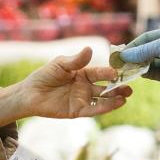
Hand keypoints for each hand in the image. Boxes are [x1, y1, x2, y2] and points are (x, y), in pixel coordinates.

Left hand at [0, 47, 130, 121]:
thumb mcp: (60, 64)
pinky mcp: (78, 111)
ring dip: (115, 97)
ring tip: (127, 95)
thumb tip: (89, 49)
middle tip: (130, 85)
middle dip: (118, 86)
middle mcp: (85, 87)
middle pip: (105, 87)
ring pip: (103, 99)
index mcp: (83, 73)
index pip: (100, 72)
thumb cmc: (44, 76)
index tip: (119, 71)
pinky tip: (116, 103)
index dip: (110, 72)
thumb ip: (76, 60)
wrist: (30, 94)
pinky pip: (94, 110)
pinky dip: (106, 107)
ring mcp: (83, 99)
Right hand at [117, 27, 159, 91]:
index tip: (122, 50)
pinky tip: (134, 72)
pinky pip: (150, 73)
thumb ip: (141, 51)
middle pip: (145, 51)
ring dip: (136, 65)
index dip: (134, 44)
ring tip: (123, 67)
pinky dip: (142, 72)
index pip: (146, 38)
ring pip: (146, 62)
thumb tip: (124, 55)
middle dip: (133, 55)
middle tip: (119, 60)